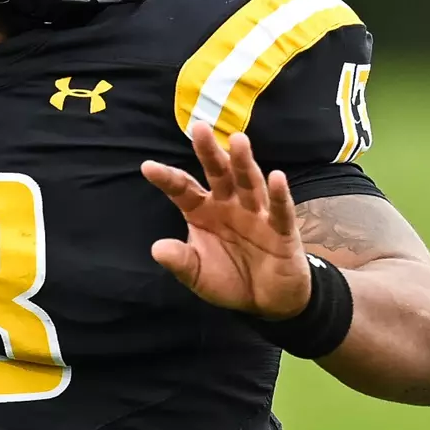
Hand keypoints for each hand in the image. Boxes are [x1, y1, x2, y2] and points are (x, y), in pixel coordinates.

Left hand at [141, 122, 311, 317]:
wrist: (267, 301)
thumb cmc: (230, 279)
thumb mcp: (198, 275)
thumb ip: (181, 261)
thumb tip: (157, 248)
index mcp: (203, 211)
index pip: (183, 189)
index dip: (167, 178)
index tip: (147, 167)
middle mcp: (229, 205)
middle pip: (218, 174)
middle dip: (209, 152)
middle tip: (199, 128)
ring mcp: (257, 214)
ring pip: (249, 183)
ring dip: (243, 163)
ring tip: (237, 140)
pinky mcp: (282, 230)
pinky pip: (280, 210)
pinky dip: (279, 194)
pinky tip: (277, 177)